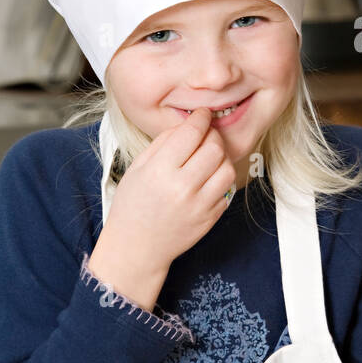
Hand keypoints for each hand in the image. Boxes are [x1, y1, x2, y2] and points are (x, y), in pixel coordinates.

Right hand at [99, 108, 235, 272]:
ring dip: (222, 158)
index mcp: (159, 171)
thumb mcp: (138, 168)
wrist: (137, 247)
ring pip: (228, 168)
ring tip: (209, 158)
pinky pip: (228, 190)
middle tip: (206, 136)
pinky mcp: (211, 218)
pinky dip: (221, 179)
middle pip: (215, 148)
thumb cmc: (133, 206)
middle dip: (213, 135)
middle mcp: (182, 187)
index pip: (191, 133)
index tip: (202, 115)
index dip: (200, 118)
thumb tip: (187, 124)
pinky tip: (208, 179)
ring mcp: (199, 205)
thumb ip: (163, 142)